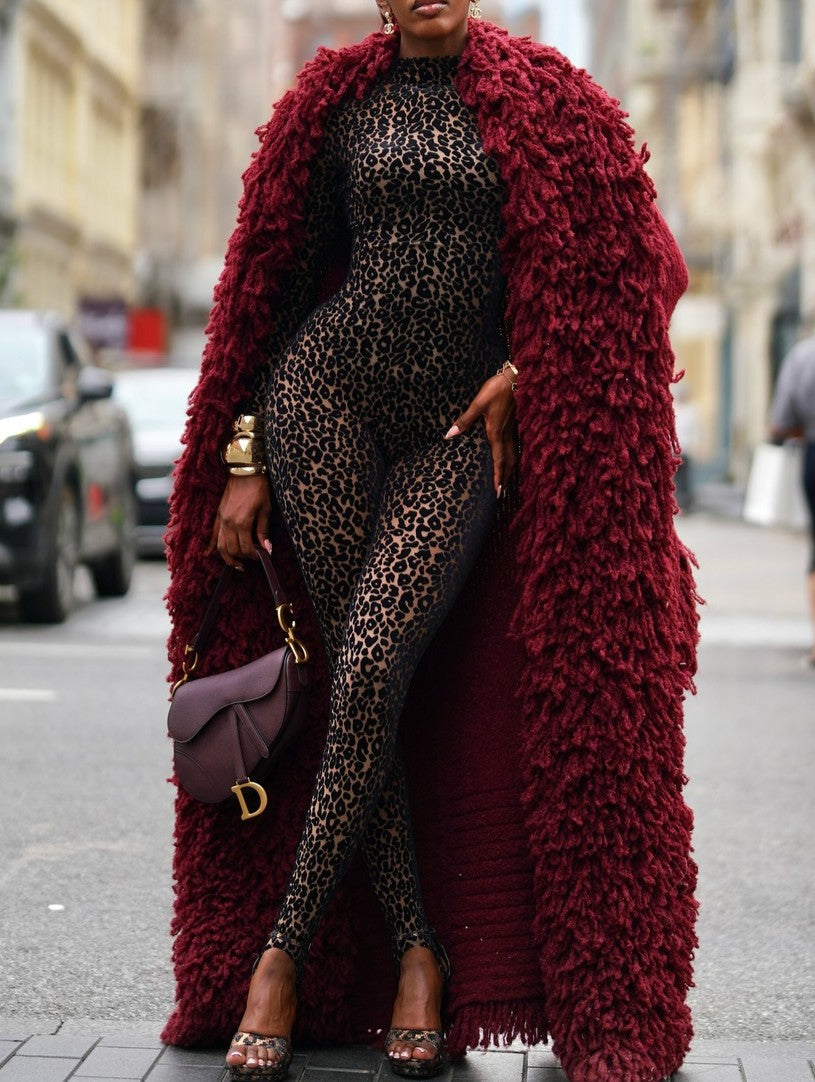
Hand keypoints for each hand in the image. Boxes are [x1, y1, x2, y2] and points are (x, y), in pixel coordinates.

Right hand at [206, 474, 271, 568]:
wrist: (245, 470)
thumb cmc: (259, 488)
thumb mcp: (265, 510)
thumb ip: (263, 531)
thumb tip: (267, 549)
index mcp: (242, 523)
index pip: (245, 548)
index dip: (254, 555)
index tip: (262, 556)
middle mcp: (228, 523)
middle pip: (232, 549)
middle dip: (242, 558)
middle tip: (252, 559)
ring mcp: (221, 519)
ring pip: (220, 545)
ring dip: (227, 557)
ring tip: (236, 564)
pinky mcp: (218, 514)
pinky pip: (213, 534)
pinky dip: (211, 545)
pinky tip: (208, 554)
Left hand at [444, 374, 516, 495]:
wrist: (516, 378)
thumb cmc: (496, 390)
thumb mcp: (478, 404)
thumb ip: (464, 421)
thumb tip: (450, 435)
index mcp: (496, 434)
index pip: (498, 461)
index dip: (498, 477)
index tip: (498, 492)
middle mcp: (506, 435)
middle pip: (508, 462)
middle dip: (506, 478)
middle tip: (503, 494)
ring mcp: (512, 430)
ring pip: (513, 455)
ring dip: (510, 469)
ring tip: (507, 481)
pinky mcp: (514, 425)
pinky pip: (514, 446)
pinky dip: (512, 458)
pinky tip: (509, 458)